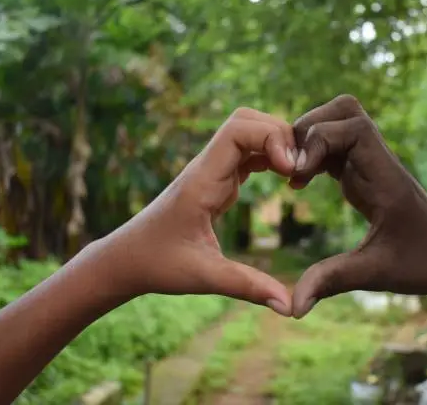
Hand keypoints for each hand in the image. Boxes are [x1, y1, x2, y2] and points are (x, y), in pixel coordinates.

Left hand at [98, 107, 296, 315]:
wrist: (126, 259)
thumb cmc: (158, 264)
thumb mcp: (204, 277)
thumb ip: (248, 287)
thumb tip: (289, 306)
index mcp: (202, 181)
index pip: (238, 130)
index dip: (271, 138)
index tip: (291, 170)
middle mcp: (207, 167)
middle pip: (247, 121)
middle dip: (280, 134)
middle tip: (300, 170)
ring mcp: (211, 171)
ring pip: (249, 132)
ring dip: (277, 144)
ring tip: (298, 175)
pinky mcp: (216, 180)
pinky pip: (248, 153)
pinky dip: (271, 157)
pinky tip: (285, 179)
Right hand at [290, 95, 426, 317]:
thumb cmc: (423, 262)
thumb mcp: (375, 273)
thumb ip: (332, 281)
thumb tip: (292, 307)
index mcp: (385, 176)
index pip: (354, 127)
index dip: (319, 140)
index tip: (297, 175)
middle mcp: (378, 160)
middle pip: (343, 110)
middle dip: (309, 128)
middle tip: (290, 166)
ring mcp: (371, 163)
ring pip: (337, 123)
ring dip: (309, 139)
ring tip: (293, 175)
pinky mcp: (364, 172)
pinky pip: (334, 145)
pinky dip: (313, 154)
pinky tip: (300, 182)